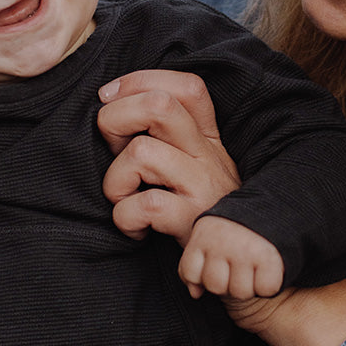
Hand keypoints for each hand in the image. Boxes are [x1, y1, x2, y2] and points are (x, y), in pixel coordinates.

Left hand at [98, 70, 239, 245]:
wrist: (235, 264)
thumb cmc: (198, 214)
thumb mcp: (192, 168)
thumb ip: (165, 137)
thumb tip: (111, 106)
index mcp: (208, 139)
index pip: (187, 86)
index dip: (140, 81)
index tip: (110, 98)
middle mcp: (209, 156)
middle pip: (161, 105)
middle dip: (116, 117)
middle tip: (110, 146)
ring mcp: (202, 187)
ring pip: (142, 151)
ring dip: (115, 179)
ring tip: (123, 198)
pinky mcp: (192, 221)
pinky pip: (145, 204)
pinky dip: (125, 217)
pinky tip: (135, 228)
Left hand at [179, 216, 284, 299]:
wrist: (274, 210)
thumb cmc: (235, 233)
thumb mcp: (209, 239)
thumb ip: (196, 265)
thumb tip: (195, 294)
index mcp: (204, 235)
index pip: (190, 273)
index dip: (202, 277)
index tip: (216, 264)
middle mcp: (223, 242)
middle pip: (216, 286)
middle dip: (226, 283)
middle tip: (237, 267)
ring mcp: (246, 250)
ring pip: (240, 292)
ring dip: (249, 287)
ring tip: (252, 269)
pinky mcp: (269, 258)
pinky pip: (266, 289)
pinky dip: (268, 286)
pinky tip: (267, 271)